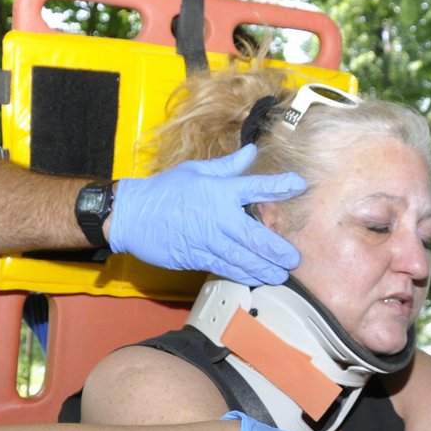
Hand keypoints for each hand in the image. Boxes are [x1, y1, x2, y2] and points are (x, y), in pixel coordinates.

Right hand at [108, 145, 304, 285]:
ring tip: (281, 275)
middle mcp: (218, 218)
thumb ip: (227, 166)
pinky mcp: (197, 257)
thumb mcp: (195, 170)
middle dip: (278, 249)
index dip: (280, 186)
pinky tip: (255, 278)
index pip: (256, 187)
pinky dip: (242, 274)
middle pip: (256, 236)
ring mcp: (208, 241)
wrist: (131, 215)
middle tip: (294, 258)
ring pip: (243, 258)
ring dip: (264, 268)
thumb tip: (251, 152)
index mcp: (219, 191)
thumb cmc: (163, 190)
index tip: (299, 185)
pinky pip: (225, 267)